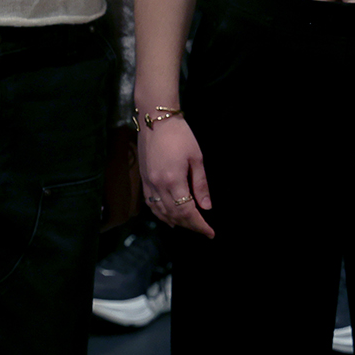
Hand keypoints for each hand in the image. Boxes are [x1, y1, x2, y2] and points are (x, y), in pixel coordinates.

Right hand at [138, 116, 213, 238]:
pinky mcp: (143, 180)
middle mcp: (158, 186)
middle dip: (190, 226)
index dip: (199, 225)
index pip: (187, 211)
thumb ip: (201, 184)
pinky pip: (151, 204)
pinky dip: (160, 214)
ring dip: (175, 222)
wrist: (156, 121)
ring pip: (160, 212)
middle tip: (203, 230)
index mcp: (173, 180)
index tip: (210, 233)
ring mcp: (148, 184)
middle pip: (174, 215)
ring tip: (189, 227)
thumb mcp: (197, 158)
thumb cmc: (180, 136)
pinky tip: (169, 218)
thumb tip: (207, 207)